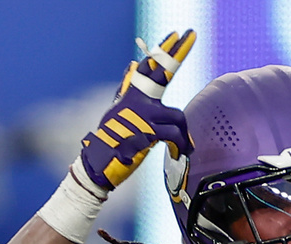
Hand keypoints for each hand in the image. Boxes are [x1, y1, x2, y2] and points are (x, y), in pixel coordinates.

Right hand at [79, 29, 196, 190]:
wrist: (100, 163)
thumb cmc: (113, 139)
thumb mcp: (118, 109)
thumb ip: (127, 87)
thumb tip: (133, 64)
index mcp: (131, 93)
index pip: (150, 67)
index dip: (163, 50)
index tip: (176, 35)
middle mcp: (136, 99)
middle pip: (162, 72)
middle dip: (177, 52)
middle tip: (191, 33)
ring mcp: (142, 114)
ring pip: (177, 116)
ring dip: (183, 135)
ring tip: (183, 147)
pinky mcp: (147, 131)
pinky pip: (174, 134)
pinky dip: (180, 145)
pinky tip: (177, 153)